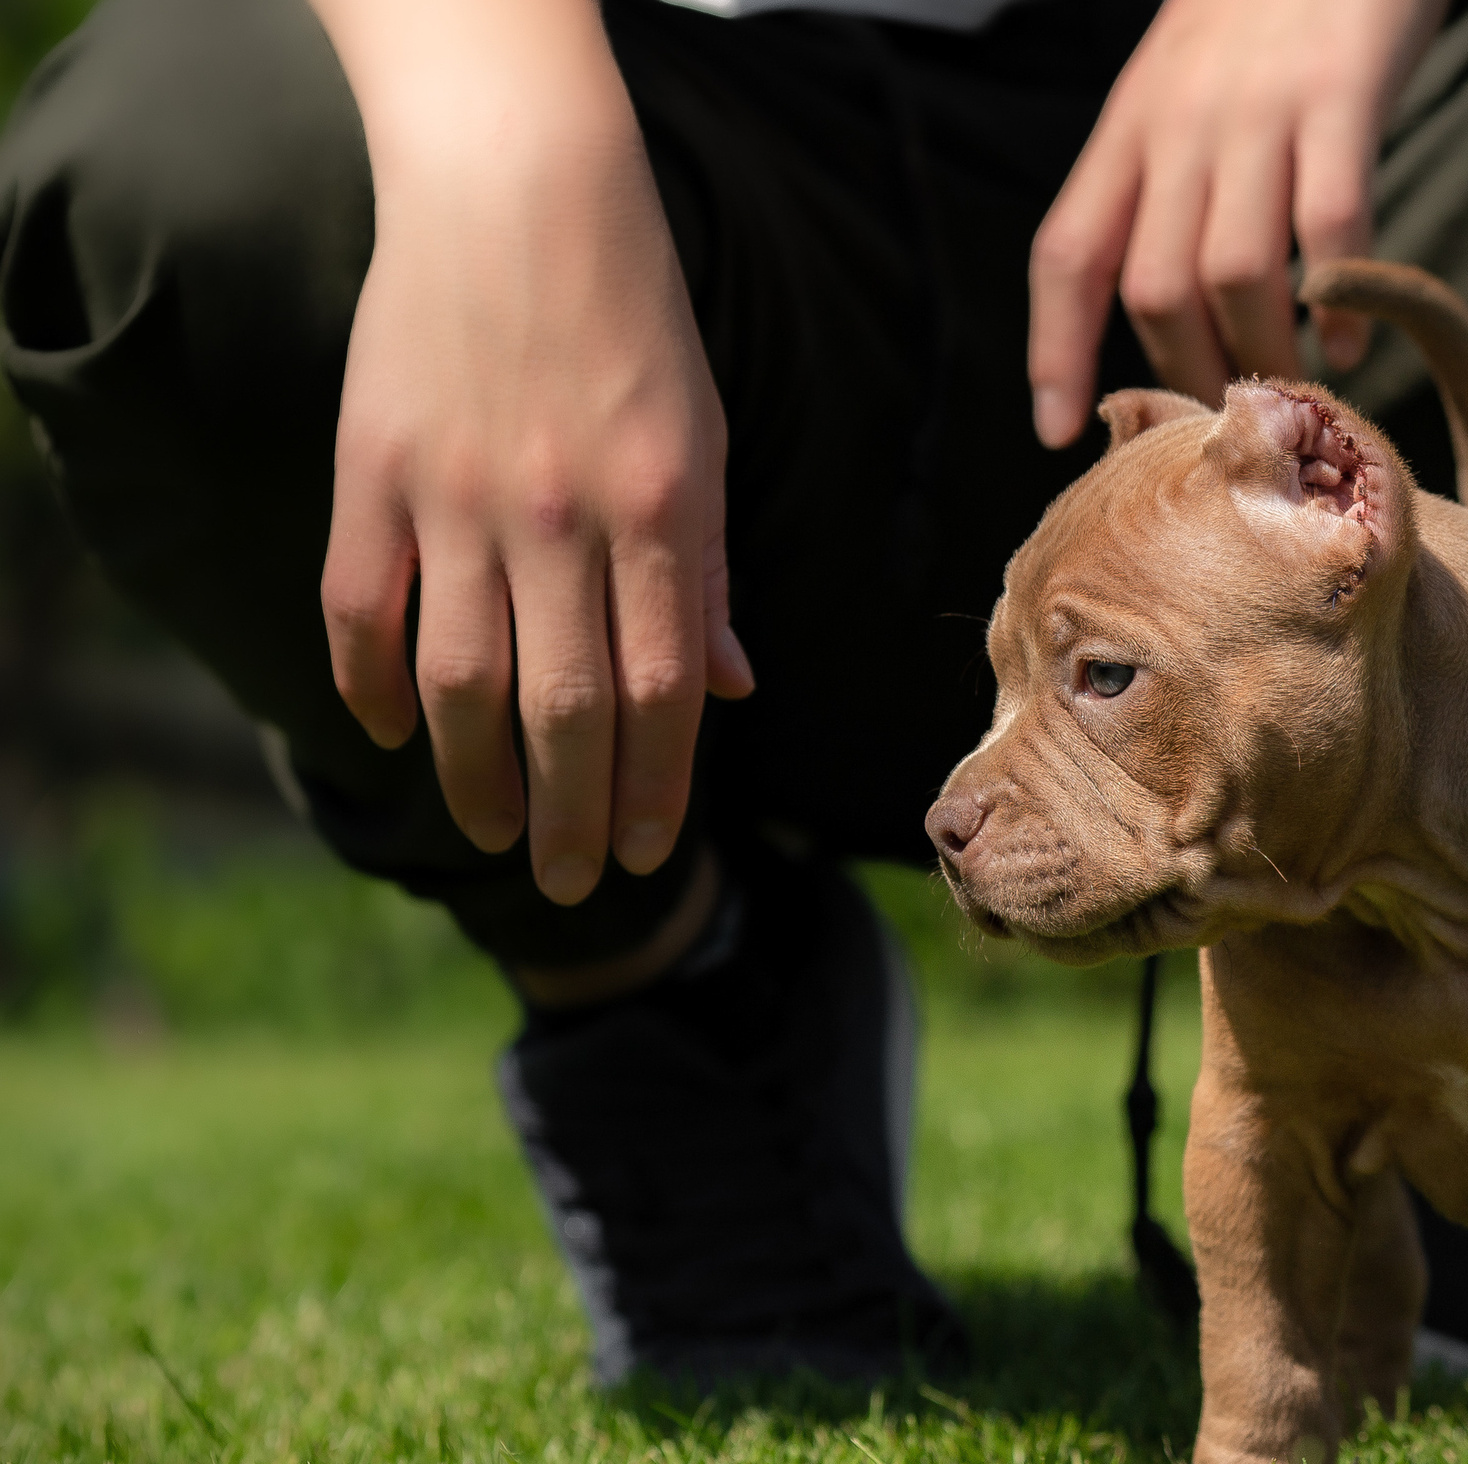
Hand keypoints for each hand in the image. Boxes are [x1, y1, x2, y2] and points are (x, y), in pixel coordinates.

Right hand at [311, 0, 752, 906]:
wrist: (520, 193)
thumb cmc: (635, 325)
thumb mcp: (706, 443)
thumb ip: (706, 574)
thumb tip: (727, 692)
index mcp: (659, 515)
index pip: (660, 693)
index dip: (657, 788)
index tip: (652, 853)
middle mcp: (559, 519)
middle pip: (562, 710)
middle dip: (576, 815)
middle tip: (581, 884)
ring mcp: (455, 497)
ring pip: (458, 680)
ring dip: (475, 778)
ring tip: (496, 836)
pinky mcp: (372, 468)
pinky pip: (359, 605)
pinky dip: (369, 679)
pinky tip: (391, 733)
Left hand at [1027, 0, 1447, 447]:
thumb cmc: (1261, 15)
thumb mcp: (1179, 86)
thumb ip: (1162, 180)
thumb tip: (1162, 312)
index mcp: (1130, 126)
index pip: (1068, 251)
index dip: (1053, 348)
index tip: (1057, 429)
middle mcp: (1180, 123)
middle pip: (1153, 286)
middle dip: (1186, 374)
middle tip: (1226, 422)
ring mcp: (1260, 111)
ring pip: (1233, 274)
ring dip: (1262, 354)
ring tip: (1290, 389)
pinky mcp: (1341, 99)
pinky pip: (1329, 230)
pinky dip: (1338, 303)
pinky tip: (1351, 339)